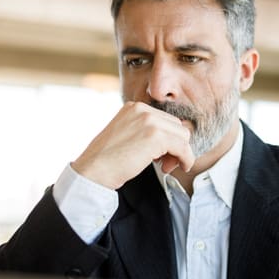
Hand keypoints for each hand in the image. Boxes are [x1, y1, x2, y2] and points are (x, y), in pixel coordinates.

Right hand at [71, 101, 194, 188]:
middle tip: (164, 163)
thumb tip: (175, 139)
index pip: (166, 120)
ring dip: (180, 153)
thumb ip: (146, 131)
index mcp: (135, 107)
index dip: (168, 139)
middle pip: (177, 126)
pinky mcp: (155, 136)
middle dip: (175, 146)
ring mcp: (149, 121)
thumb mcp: (127, 135)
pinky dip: (186, 159)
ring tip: (165, 167)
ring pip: (183, 136)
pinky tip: (180, 168)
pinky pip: (183, 147)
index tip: (162, 156)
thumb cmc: (107, 159)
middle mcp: (142, 110)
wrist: (92, 171)